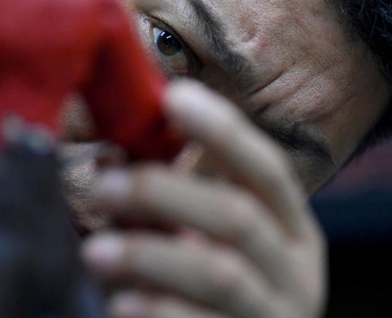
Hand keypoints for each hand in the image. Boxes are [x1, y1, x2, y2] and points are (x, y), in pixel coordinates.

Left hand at [83, 81, 326, 317]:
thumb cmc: (222, 301)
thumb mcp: (218, 248)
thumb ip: (182, 204)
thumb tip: (113, 154)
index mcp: (295, 232)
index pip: (269, 169)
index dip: (224, 131)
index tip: (173, 96)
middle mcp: (296, 273)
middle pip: (239, 217)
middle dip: (168, 193)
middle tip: (106, 187)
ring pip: (220, 274)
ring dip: (151, 255)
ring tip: (95, 251)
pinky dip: (157, 312)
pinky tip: (119, 304)